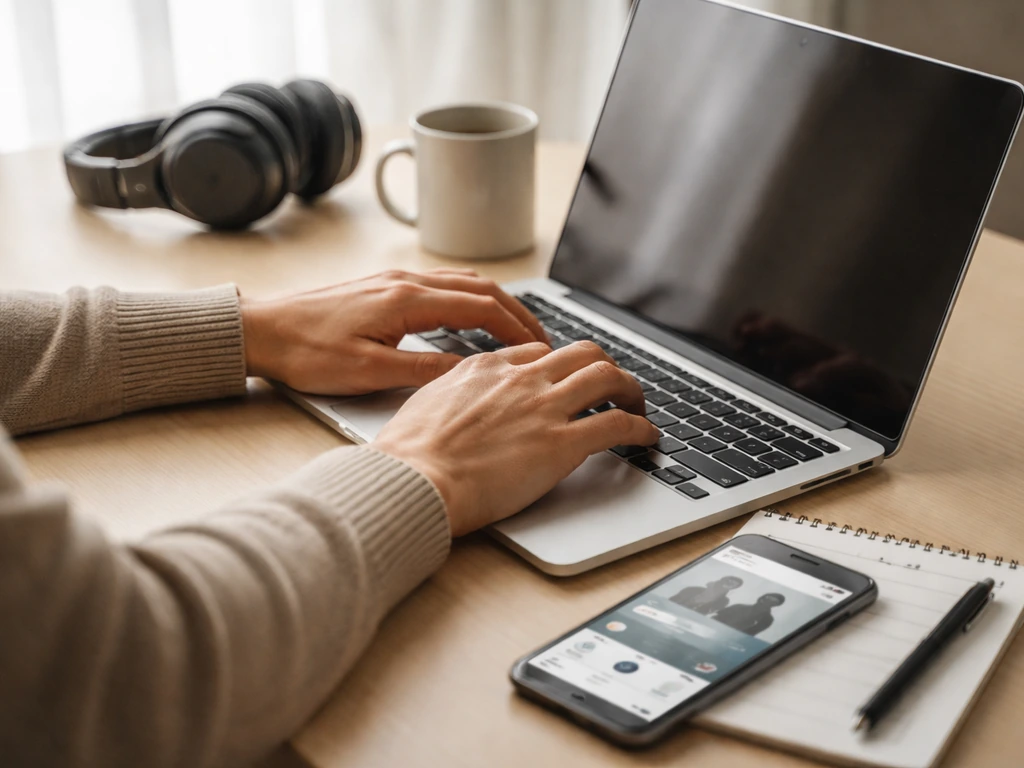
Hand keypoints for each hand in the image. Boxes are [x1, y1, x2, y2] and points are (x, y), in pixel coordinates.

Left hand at [239, 269, 547, 394]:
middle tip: (541, 342)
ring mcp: (395, 281)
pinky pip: (442, 287)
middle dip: (517, 314)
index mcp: (408, 299)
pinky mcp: (383, 288)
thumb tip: (471, 375)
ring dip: (495, 305)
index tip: (541, 349)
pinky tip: (469, 321)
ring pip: (463, 284)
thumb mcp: (369, 372)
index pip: (482, 307)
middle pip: (481, 289)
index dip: (518, 328)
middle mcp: (406, 282)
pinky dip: (469, 301)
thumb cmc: (306, 350)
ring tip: (515, 333)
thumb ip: (424, 372)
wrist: (262, 330)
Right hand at [372, 341, 658, 535]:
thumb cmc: (410, 454)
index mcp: (487, 367)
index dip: (559, 366)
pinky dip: (640, 427)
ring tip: (638, 405)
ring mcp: (544, 408)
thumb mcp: (426, 402)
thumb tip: (459, 400)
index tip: (566, 380)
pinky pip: (617, 424)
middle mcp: (522, 379)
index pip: (539, 353)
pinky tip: (647, 436)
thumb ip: (452, 392)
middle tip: (612, 386)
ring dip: (631, 389)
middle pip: (582, 353)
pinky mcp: (562, 444)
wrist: (415, 479)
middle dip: (603, 366)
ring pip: (607, 377)